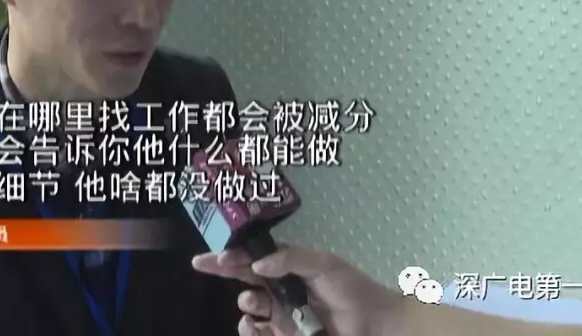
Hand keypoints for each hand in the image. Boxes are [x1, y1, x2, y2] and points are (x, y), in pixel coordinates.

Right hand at [192, 246, 402, 335]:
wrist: (376, 325)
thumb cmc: (352, 289)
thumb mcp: (324, 264)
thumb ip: (290, 259)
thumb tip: (257, 264)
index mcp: (288, 266)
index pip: (254, 256)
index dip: (233, 254)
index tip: (216, 255)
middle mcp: (280, 288)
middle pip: (243, 277)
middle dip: (222, 269)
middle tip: (206, 264)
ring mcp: (281, 314)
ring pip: (248, 308)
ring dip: (244, 304)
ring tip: (252, 304)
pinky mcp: (284, 335)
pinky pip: (258, 333)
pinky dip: (250, 330)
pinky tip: (254, 326)